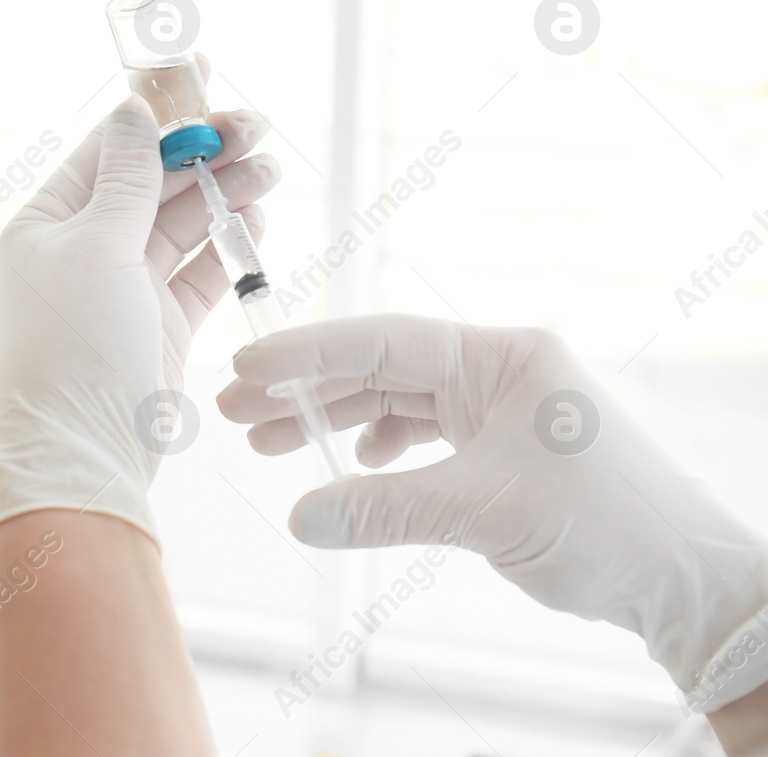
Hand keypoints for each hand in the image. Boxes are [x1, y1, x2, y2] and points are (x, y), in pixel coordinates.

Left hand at [0, 89, 277, 565]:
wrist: (83, 458)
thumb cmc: (74, 350)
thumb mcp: (98, 251)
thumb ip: (127, 180)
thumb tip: (134, 111)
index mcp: (49, 222)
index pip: (109, 146)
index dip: (156, 107)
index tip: (200, 66)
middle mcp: (83, 249)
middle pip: (152, 179)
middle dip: (205, 150)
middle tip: (257, 125)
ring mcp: (124, 287)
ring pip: (182, 221)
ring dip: (224, 191)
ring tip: (268, 170)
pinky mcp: (161, 324)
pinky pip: (201, 269)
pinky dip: (228, 242)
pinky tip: (255, 217)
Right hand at [220, 313, 767, 712]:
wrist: (685, 582)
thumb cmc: (609, 526)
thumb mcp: (487, 511)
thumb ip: (386, 507)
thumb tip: (300, 515)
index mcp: (505, 355)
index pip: (387, 339)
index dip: (310, 352)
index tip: (247, 365)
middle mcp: (499, 370)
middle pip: (381, 366)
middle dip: (308, 389)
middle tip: (236, 409)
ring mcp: (500, 407)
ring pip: (394, 401)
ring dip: (333, 421)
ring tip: (268, 443)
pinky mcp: (500, 446)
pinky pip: (421, 435)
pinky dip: (376, 452)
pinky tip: (348, 467)